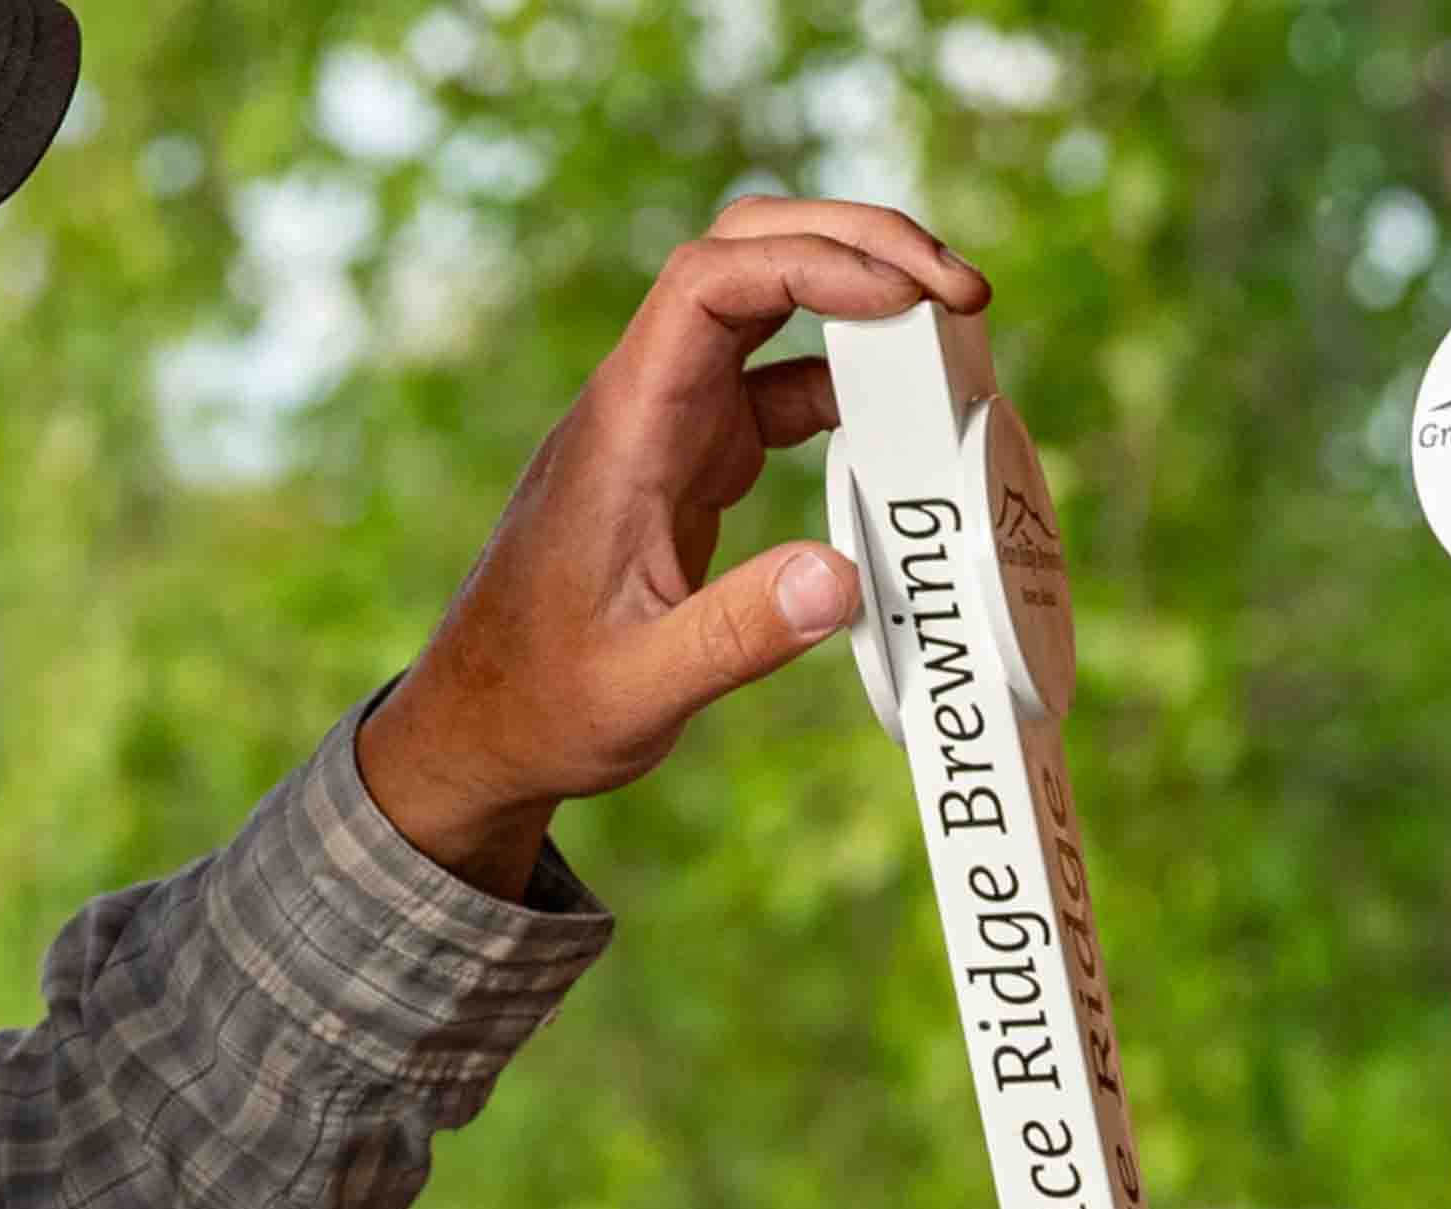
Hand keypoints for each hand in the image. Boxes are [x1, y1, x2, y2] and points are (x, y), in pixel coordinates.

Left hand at [356, 198, 991, 896]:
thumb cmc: (546, 703)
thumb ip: (736, 636)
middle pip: (745, 254)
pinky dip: (845, 380)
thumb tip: (844, 578)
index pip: (710, 284)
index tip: (909, 301)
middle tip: (962, 291)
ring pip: (766, 303)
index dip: (814, 264)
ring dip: (859, 297)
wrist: (488, 723)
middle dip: (855, 244)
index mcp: (623, 428)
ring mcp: (670, 422)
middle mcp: (645, 400)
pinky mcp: (692, 456)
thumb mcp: (640, 689)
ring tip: (953, 335)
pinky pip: (776, 381)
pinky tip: (901, 420)